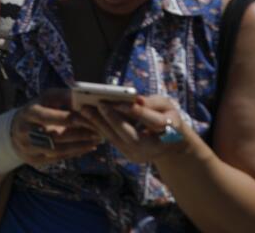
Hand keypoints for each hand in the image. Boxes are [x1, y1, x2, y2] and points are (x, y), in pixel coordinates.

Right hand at [10, 90, 101, 166]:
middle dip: (79, 134)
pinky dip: (75, 153)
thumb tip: (83, 98)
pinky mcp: (34, 160)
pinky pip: (57, 158)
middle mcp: (26, 132)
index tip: (91, 118)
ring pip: (57, 150)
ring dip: (80, 146)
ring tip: (97, 140)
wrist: (13, 131)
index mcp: (29, 113)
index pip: (51, 117)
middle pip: (55, 136)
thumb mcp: (45, 99)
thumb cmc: (36, 110)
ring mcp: (28, 148)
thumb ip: (63, 96)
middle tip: (99, 131)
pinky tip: (87, 147)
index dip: (72, 118)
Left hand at [76, 94, 193, 165]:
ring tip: (84, 109)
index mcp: (170, 133)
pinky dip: (100, 128)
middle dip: (111, 119)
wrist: (170, 144)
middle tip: (95, 104)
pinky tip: (88, 117)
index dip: (134, 111)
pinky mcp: (129, 155)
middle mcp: (154, 148)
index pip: (151, 122)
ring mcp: (140, 155)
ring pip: (117, 140)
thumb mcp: (166, 106)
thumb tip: (135, 98)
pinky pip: (113, 140)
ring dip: (100, 124)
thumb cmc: (167, 117)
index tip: (117, 101)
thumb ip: (152, 102)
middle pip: (130, 135)